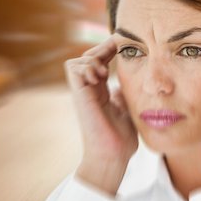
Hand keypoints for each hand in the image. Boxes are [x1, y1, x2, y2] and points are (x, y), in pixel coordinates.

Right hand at [64, 37, 137, 194]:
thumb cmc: (121, 138)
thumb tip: (127, 83)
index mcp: (101, 92)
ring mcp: (83, 93)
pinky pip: (73, 69)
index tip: (124, 45)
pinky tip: (99, 75)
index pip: (100, 62)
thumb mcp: (127, 108)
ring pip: (77, 61)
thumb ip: (123, 94)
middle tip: (116, 49)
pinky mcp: (79, 96)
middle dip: (101, 48)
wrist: (114, 155)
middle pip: (87, 57)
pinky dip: (86, 66)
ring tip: (104, 70)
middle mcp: (90, 90)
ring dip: (92, 58)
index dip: (109, 50)